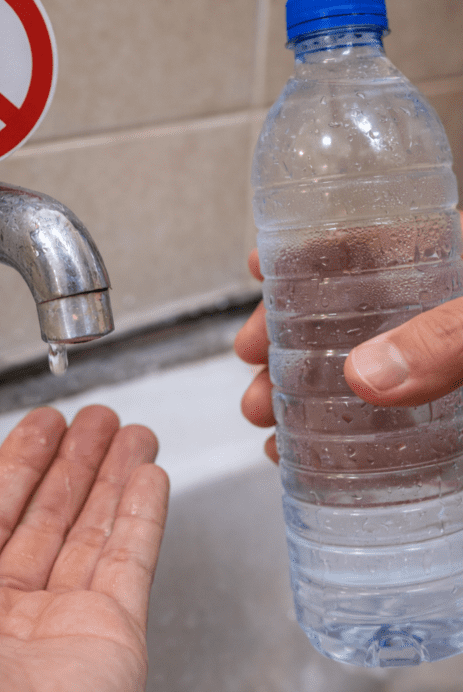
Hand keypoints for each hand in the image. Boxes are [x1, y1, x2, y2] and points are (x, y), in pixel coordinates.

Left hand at [0, 405, 168, 691]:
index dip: (20, 464)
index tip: (45, 426)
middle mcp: (0, 620)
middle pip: (48, 519)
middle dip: (75, 464)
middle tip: (99, 421)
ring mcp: (59, 633)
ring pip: (94, 534)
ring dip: (115, 479)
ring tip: (131, 434)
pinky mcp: (110, 646)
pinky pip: (130, 566)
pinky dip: (144, 519)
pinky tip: (149, 478)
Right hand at [234, 210, 462, 462]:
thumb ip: (447, 339)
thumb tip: (363, 374)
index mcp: (452, 266)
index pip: (369, 240)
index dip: (309, 250)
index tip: (259, 267)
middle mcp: (433, 314)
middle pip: (345, 308)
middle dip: (285, 330)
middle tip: (248, 355)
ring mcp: (434, 366)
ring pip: (356, 367)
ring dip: (298, 387)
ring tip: (262, 415)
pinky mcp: (445, 419)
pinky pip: (383, 424)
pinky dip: (336, 437)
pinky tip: (301, 451)